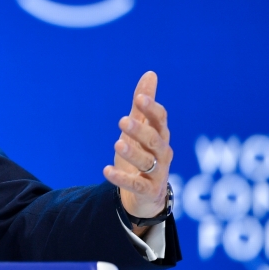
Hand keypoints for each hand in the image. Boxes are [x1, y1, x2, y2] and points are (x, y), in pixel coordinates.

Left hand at [103, 71, 172, 228]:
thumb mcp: (141, 129)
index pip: (160, 120)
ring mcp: (158, 173)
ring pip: (147, 162)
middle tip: (122, 121)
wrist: (146, 195)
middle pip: (155, 140)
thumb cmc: (144, 155)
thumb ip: (143, 106)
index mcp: (160, 136)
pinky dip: (122, 178)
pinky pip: (136, 185)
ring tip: (118, 143)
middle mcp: (162, 154)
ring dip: (133, 153)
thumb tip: (150, 74)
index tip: (139, 98)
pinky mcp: (148, 191)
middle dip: (140, 130)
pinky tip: (106, 170)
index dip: (151, 109)